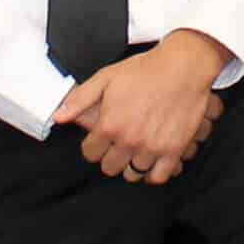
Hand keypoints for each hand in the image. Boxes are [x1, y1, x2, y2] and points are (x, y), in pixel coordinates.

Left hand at [50, 30, 232, 185]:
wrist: (183, 67)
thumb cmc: (146, 70)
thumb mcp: (106, 77)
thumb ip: (80, 99)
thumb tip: (60, 116)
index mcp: (110, 124)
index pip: (90, 153)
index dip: (93, 145)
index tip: (100, 139)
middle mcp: (129, 140)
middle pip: (110, 167)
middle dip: (111, 156)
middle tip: (118, 144)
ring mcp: (152, 147)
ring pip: (133, 174)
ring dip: (131, 164)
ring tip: (135, 151)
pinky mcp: (173, 150)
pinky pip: (159, 176)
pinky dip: (153, 173)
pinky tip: (151, 163)